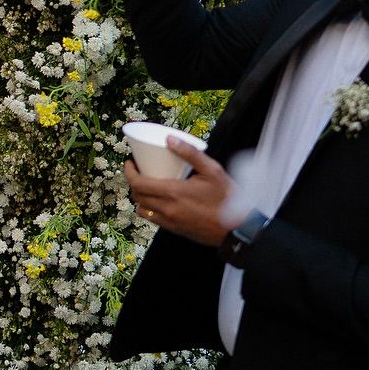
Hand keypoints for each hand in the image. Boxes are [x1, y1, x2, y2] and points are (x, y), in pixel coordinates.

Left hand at [125, 140, 239, 246]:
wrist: (239, 229)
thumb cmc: (228, 198)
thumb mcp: (212, 170)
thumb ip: (190, 153)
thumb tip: (169, 138)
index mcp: (173, 193)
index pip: (137, 184)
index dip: (128, 172)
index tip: (130, 162)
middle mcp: (167, 209)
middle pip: (137, 196)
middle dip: (133, 182)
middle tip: (139, 170)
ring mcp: (170, 222)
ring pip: (143, 210)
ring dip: (141, 197)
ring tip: (148, 185)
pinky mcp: (176, 230)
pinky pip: (154, 219)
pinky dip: (151, 209)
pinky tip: (160, 200)